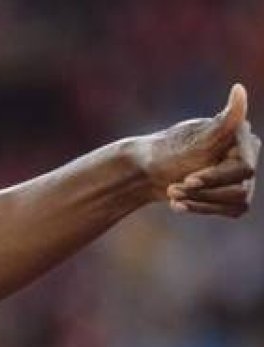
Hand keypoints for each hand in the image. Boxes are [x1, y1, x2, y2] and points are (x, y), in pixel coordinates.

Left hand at [139, 84, 258, 216]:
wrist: (146, 171)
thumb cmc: (167, 151)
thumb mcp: (194, 139)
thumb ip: (223, 122)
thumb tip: (239, 90)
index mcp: (242, 138)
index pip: (244, 169)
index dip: (216, 177)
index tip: (188, 180)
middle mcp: (247, 155)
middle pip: (241, 189)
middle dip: (203, 191)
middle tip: (172, 188)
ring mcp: (241, 176)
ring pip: (237, 202)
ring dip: (200, 201)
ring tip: (172, 193)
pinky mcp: (232, 193)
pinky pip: (230, 211)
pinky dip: (202, 208)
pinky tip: (178, 204)